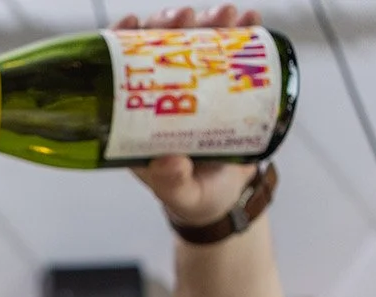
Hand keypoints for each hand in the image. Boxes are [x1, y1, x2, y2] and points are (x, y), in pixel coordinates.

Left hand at [114, 6, 262, 225]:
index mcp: (139, 116)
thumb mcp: (181, 194)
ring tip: (228, 14)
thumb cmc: (193, 197)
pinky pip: (234, 53)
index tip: (134, 21)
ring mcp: (196, 87)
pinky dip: (245, 32)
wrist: (226, 198)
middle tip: (187, 16)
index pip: (124, 69)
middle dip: (172, 23)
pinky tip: (253, 18)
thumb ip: (172, 182)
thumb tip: (168, 162)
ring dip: (211, 21)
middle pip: (161, 46)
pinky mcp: (226, 86)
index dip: (123, 40)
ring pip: (198, 43)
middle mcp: (165, 94)